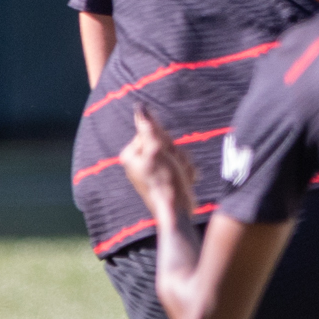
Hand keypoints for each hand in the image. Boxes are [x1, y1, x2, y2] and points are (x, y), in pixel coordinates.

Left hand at [120, 105, 197, 227]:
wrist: (177, 211)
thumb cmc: (165, 182)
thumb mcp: (156, 151)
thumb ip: (148, 128)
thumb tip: (140, 106)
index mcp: (131, 154)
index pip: (153, 132)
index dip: (165, 141)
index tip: (166, 154)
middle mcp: (140, 161)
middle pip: (166, 143)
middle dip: (176, 153)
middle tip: (175, 168)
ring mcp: (154, 170)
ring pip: (177, 154)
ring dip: (184, 163)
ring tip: (181, 176)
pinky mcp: (166, 178)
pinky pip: (181, 166)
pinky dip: (186, 172)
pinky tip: (184, 181)